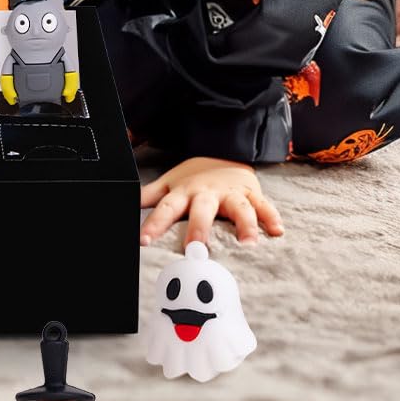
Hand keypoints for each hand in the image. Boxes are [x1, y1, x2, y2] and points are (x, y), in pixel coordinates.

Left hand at [139, 156, 283, 245]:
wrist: (224, 151)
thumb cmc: (194, 177)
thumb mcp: (169, 183)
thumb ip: (149, 197)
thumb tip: (122, 203)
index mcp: (184, 193)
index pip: (165, 209)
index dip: (154, 224)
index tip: (144, 241)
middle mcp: (207, 194)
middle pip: (202, 211)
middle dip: (198, 228)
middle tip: (196, 249)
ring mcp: (231, 194)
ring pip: (239, 208)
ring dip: (245, 225)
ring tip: (248, 244)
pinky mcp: (252, 194)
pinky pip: (264, 205)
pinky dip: (271, 217)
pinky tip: (277, 231)